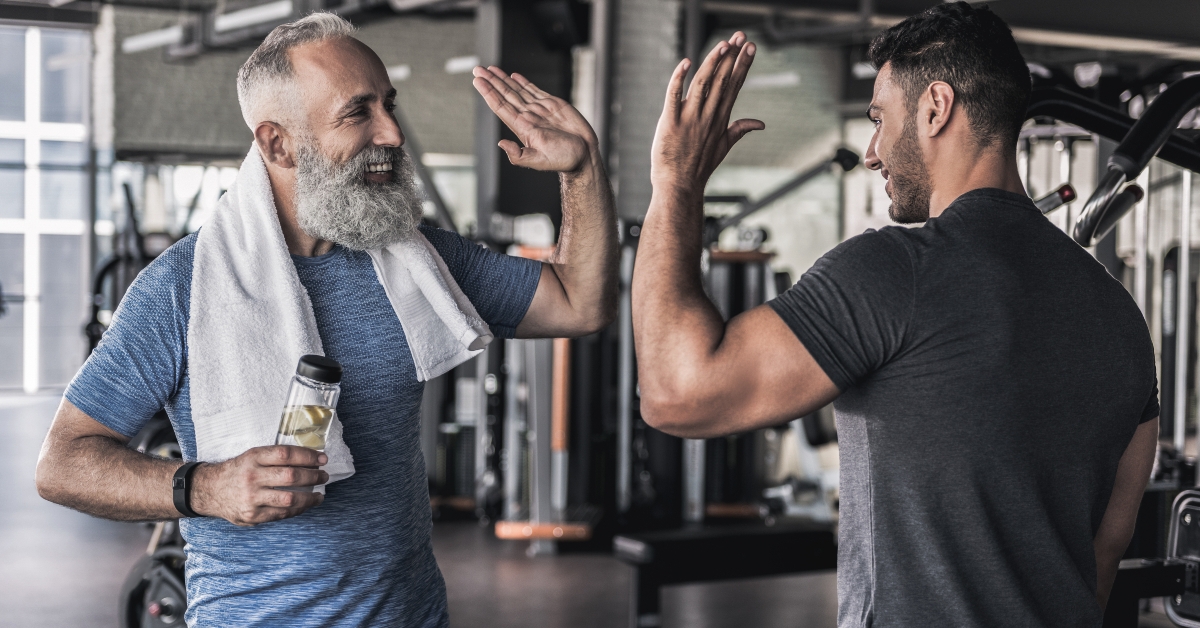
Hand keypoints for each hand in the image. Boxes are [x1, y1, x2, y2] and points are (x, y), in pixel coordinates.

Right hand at [190, 446, 328, 526]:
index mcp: (253, 457)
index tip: (322, 458)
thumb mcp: (251, 456)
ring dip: (310, 497)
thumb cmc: (238, 471)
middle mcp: (252, 477)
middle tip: (324, 475)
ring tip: (319, 494)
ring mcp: (251, 498)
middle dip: (313, 476)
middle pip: (291, 476)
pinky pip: (282, 514)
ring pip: (289, 498)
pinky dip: (298, 509)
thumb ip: (275, 457)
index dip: (308, 456)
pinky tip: (305, 505)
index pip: (286, 454)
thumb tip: (310, 458)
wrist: (209, 490)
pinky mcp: (252, 516)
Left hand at [472, 66, 597, 172]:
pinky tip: (513, 76)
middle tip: (478, 69)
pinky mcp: (552, 105)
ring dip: (503, 79)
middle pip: (505, 95)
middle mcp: (528, 116)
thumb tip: (501, 144)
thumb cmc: (564, 159)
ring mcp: (539, 110)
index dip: (489, 93)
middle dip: (491, 82)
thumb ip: (519, 155)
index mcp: (523, 127)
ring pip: (517, 91)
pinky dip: (523, 82)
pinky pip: (534, 90)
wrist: (584, 155)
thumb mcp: (540, 160)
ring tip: (490, 69)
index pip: (501, 106)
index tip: (478, 81)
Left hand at [651, 32, 762, 200]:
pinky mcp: (670, 122)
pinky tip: (686, 62)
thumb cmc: (698, 167)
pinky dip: (679, 78)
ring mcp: (690, 118)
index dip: (742, 65)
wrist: (679, 187)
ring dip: (713, 62)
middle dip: (732, 56)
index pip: (734, 86)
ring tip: (723, 44)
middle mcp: (708, 116)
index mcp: (720, 118)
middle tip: (741, 36)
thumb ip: (740, 129)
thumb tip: (760, 123)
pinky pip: (674, 96)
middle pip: (723, 80)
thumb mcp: (724, 147)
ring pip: (703, 84)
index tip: (750, 47)